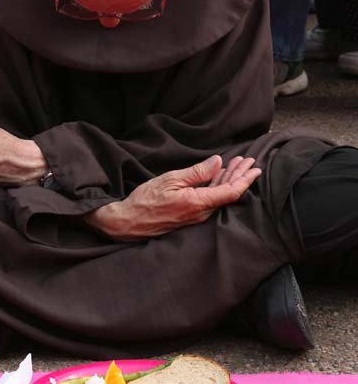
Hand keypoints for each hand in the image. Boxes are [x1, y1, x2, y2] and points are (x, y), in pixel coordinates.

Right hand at [84, 155, 261, 239]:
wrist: (128, 222)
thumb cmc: (146, 200)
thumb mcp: (171, 180)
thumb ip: (196, 173)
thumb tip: (217, 162)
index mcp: (198, 203)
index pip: (231, 192)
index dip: (245, 180)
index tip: (255, 169)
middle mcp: (201, 213)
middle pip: (228, 194)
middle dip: (240, 176)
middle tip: (248, 162)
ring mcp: (195, 216)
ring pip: (219, 197)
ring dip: (229, 180)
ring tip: (237, 166)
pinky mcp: (188, 216)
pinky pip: (209, 200)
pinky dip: (217, 186)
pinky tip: (219, 177)